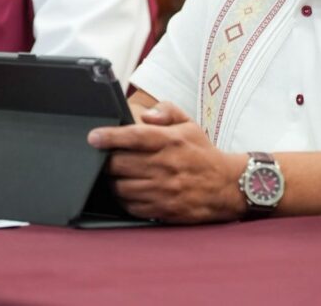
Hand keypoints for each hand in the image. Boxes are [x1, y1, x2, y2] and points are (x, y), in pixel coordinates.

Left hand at [87, 102, 246, 223]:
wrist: (227, 186)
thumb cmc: (202, 153)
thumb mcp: (190, 124)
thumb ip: (167, 111)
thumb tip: (146, 114)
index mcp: (170, 141)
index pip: (133, 137)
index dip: (109, 137)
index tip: (93, 137)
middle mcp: (166, 166)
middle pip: (120, 164)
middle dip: (106, 161)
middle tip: (102, 159)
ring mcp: (164, 190)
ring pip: (121, 187)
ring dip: (113, 181)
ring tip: (115, 175)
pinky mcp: (164, 210)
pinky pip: (131, 206)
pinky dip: (124, 199)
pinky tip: (127, 191)